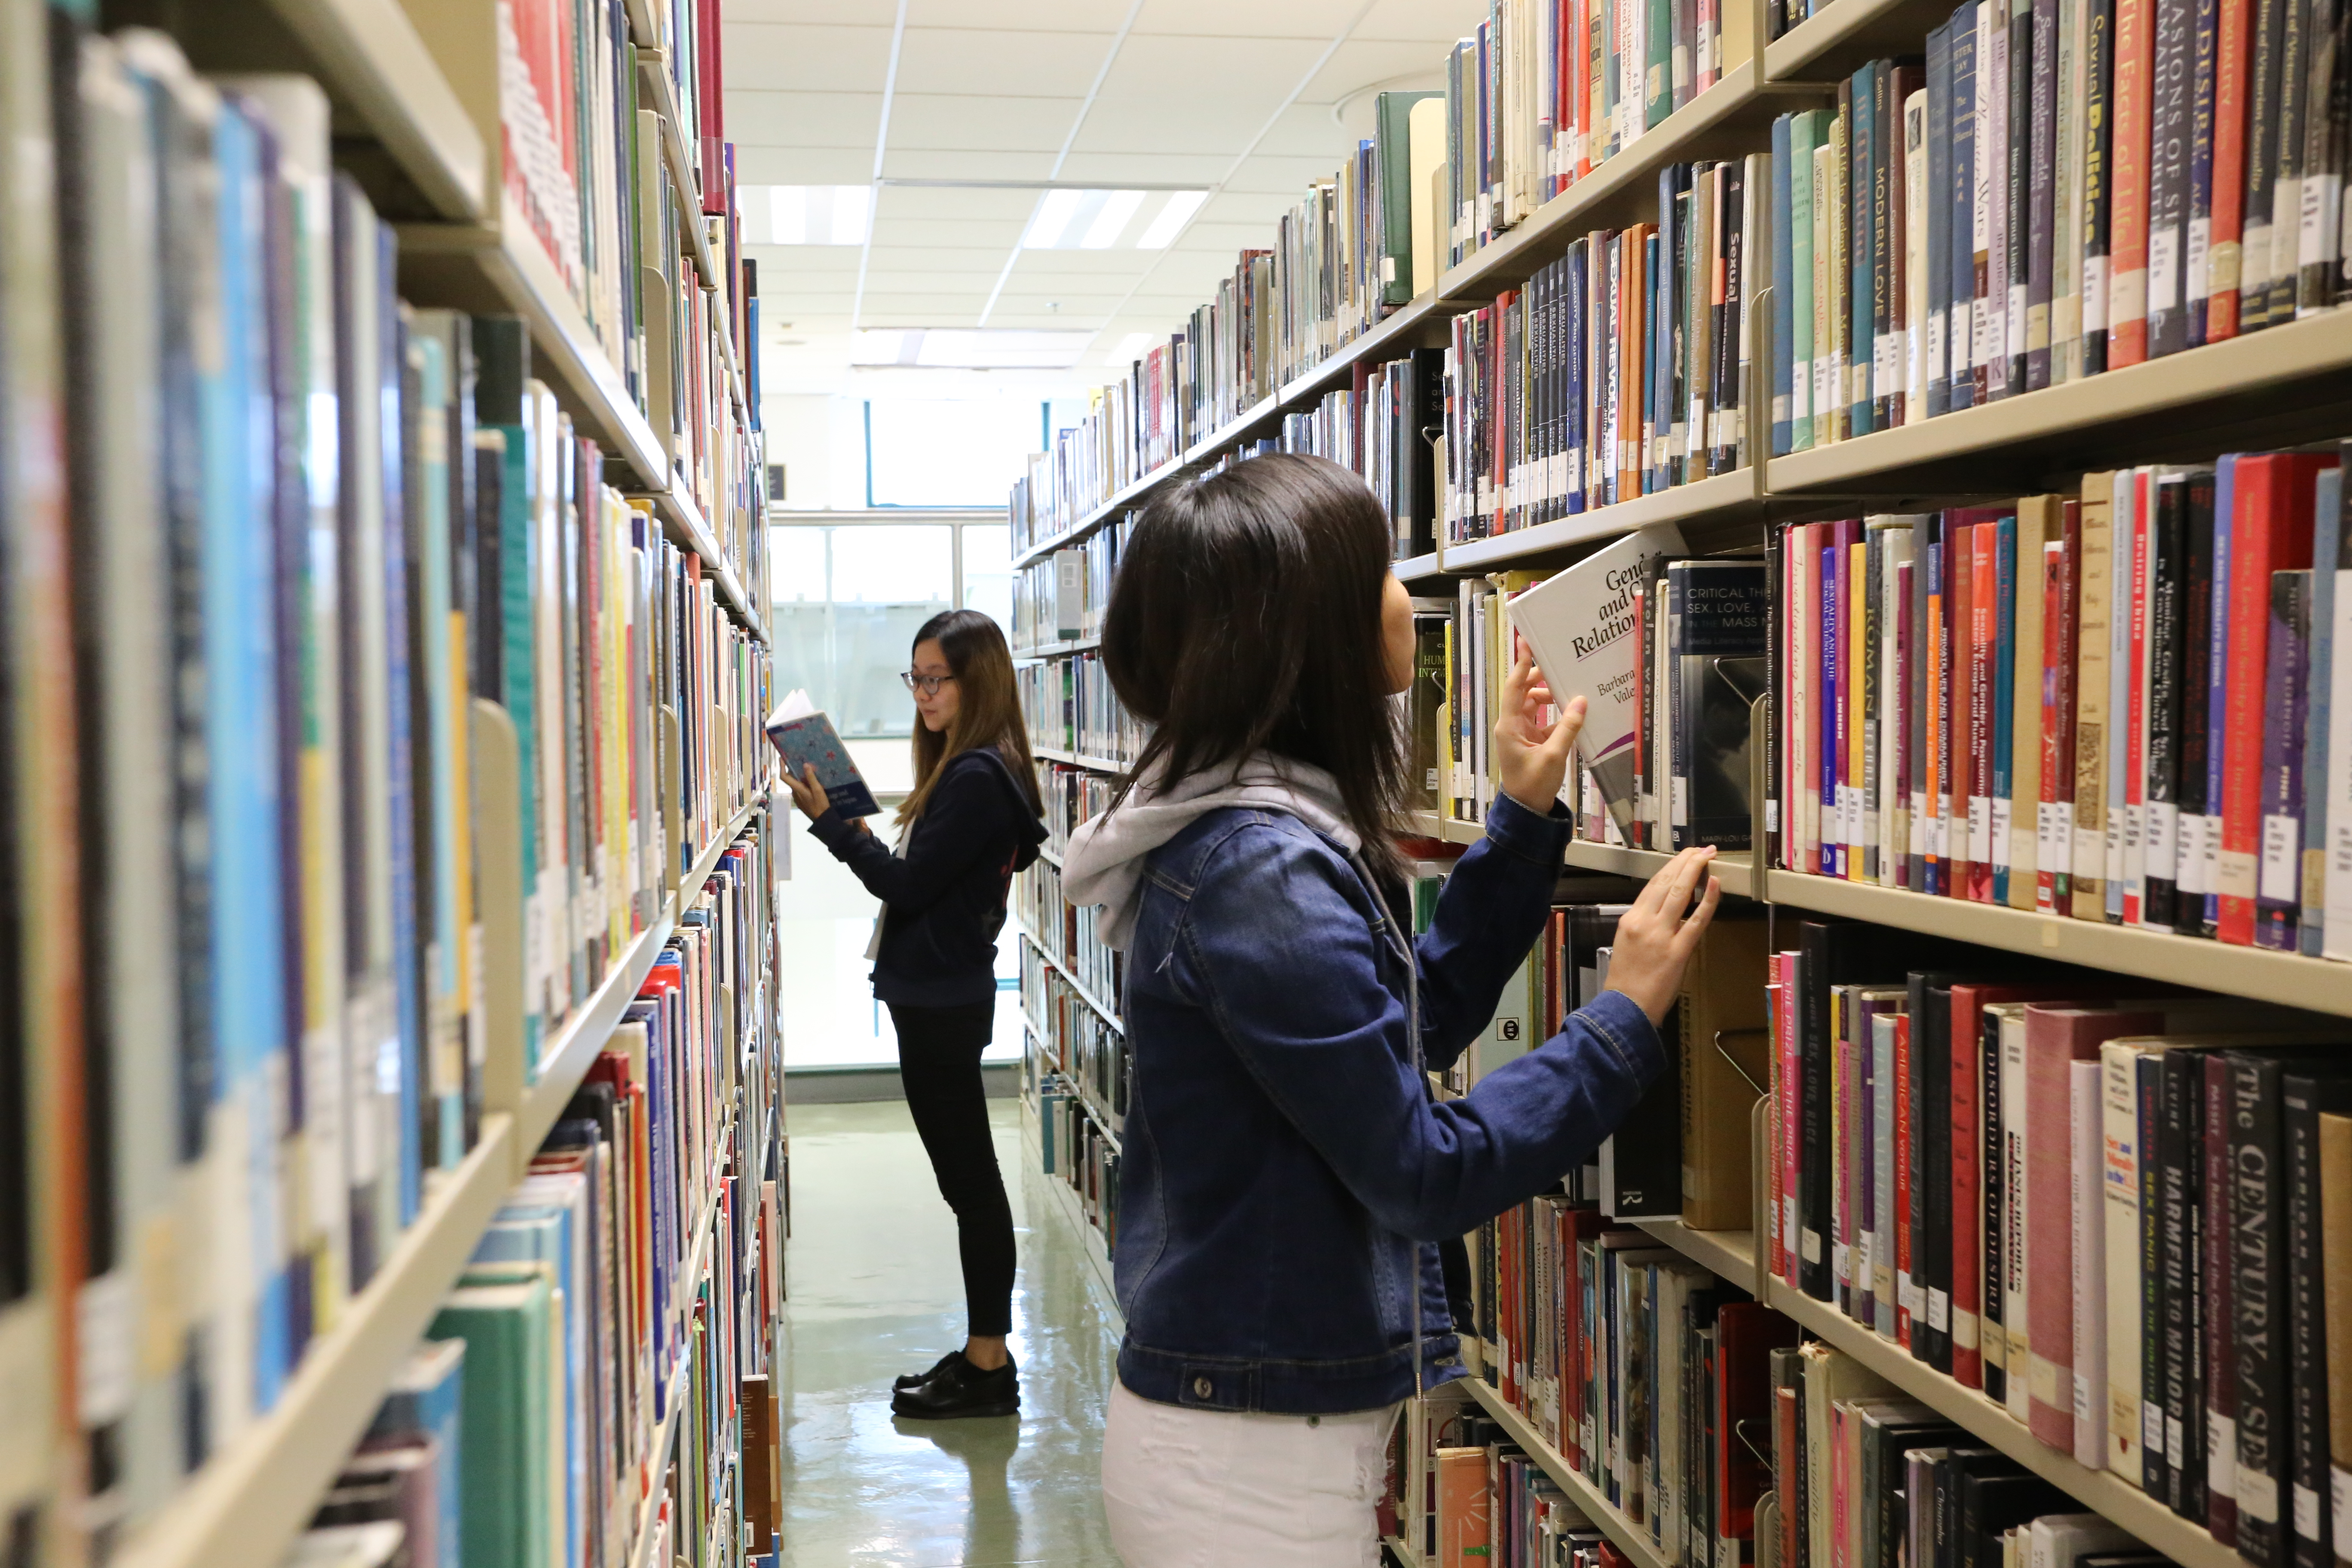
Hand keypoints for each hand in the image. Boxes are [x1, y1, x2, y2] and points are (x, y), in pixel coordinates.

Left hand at [784, 763, 829, 819]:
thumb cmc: (820, 804)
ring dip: (799, 776)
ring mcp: (797, 798)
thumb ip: (811, 777)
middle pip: (790, 779)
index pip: (784, 777)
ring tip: (808, 768)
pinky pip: (799, 789)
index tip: (782, 758)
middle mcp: (794, 793)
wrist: (822, 819)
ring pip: (795, 783)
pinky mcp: (801, 801)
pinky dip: (802, 783)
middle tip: (800, 760)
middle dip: (793, 769)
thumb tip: (805, 764)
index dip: (782, 767)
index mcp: (797, 789)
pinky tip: (811, 781)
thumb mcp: (818, 790)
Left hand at [1493, 646, 1585, 814]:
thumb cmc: (1534, 784)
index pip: (1514, 687)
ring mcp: (1522, 733)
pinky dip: (1558, 716)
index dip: (1521, 665)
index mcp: (1509, 726)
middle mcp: (1512, 725)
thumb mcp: (1554, 755)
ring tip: (1571, 691)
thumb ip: (1568, 727)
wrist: (1528, 810)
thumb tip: (1581, 700)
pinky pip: (1544, 720)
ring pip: (1535, 705)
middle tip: (1560, 667)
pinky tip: (1575, 712)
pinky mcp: (1532, 741)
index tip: (1525, 642)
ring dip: (1551, 697)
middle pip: (1525, 692)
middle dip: (1541, 679)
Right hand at [1604, 846, 1721, 1025]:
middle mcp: (1644, 922)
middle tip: (1701, 849)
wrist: (1625, 1008)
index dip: (1672, 867)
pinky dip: (1707, 901)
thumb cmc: (1625, 981)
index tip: (1685, 856)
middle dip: (1686, 862)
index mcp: (1629, 919)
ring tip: (1707, 857)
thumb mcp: (1626, 943)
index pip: (1653, 885)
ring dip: (1695, 871)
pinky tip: (1715, 884)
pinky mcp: (1678, 951)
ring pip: (1680, 894)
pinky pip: (1696, 921)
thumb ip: (1643, 924)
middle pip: (1667, 883)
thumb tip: (1663, 909)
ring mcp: (1661, 935)